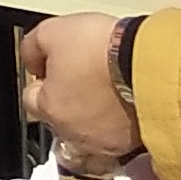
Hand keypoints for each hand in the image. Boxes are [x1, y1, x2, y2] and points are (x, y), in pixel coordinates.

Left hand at [18, 12, 143, 177]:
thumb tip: (32, 59)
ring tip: (106, 97)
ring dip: (93, 121)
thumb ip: (33, 47)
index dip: (42, 78)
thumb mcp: (52, 32)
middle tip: (83, 78)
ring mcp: (106, 144)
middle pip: (61, 120)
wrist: (149, 66)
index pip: (31, 99)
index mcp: (50, 108)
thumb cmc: (101, 51)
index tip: (55, 65)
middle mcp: (74, 133)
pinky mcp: (134, 147)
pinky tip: (127, 110)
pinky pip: (120, 144)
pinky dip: (120, 130)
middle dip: (67, 102)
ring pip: (89, 138)